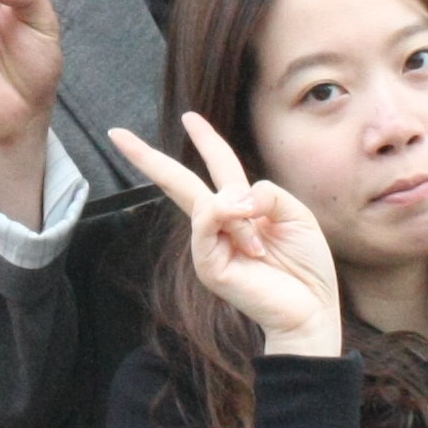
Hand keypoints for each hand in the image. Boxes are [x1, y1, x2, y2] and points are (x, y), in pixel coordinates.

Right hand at [107, 113, 343, 358]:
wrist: (311, 309)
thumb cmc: (306, 266)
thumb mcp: (295, 213)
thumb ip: (265, 194)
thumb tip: (232, 197)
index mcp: (242, 209)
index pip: (218, 166)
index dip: (206, 140)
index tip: (189, 118)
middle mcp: (220, 224)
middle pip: (178, 182)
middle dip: (147, 158)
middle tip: (117, 134)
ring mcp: (209, 246)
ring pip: (204, 203)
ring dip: (237, 213)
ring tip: (261, 245)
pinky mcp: (208, 266)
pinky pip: (205, 227)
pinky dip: (225, 219)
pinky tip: (247, 234)